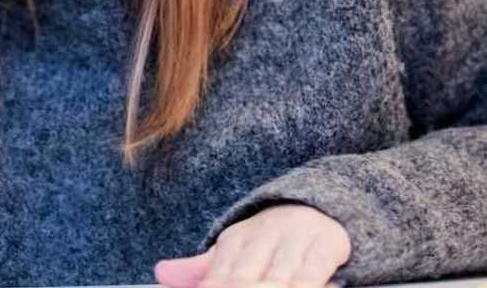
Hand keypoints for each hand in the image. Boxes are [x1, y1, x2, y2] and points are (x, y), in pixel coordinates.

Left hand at [154, 203, 350, 287]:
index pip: (218, 273)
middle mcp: (263, 234)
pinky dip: (303, 284)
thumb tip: (161, 272)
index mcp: (235, 238)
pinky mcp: (325, 246)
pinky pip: (313, 272)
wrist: (321, 207)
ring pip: (278, 277)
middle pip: (243, 276)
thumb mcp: (235, 251)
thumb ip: (202, 268)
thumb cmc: (269, 242)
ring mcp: (295, 239)